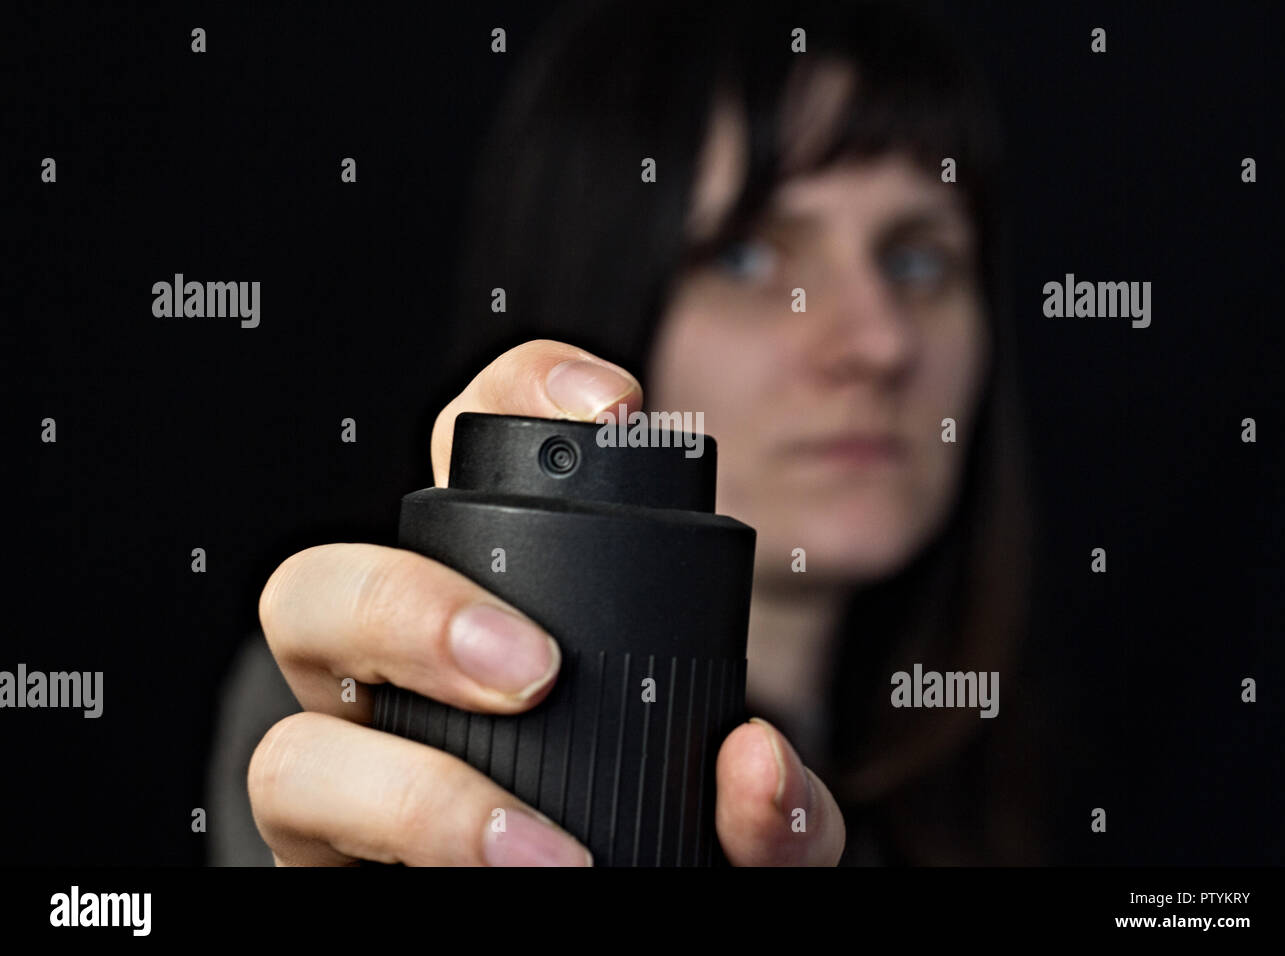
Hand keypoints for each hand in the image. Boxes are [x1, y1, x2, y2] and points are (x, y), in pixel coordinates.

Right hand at [249, 339, 844, 864]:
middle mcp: (397, 691)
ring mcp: (353, 788)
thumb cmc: (669, 863)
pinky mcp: (327, 874)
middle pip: (322, 588)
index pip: (471, 466)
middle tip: (535, 671)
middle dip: (407, 606)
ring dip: (410, 790)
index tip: (617, 408)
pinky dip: (416, 855)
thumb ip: (780, 808)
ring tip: (537, 853)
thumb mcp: (749, 829)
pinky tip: (512, 878)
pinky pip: (312, 850)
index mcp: (493, 618)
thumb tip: (754, 764)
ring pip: (289, 745)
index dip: (518, 397)